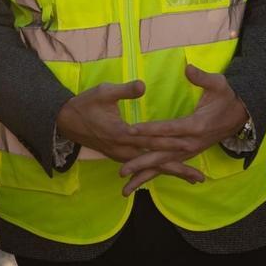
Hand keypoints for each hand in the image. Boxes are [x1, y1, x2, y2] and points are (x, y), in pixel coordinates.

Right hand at [55, 81, 203, 191]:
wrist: (66, 122)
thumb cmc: (86, 103)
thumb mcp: (104, 91)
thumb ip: (124, 90)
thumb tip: (143, 86)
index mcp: (121, 133)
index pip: (151, 138)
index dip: (170, 141)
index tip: (189, 144)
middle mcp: (123, 149)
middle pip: (155, 161)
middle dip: (178, 169)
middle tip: (199, 178)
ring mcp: (122, 156)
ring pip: (151, 167)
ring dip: (172, 172)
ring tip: (193, 179)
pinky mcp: (121, 157)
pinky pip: (143, 167)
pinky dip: (158, 171)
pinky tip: (171, 172)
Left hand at [118, 64, 248, 194]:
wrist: (241, 116)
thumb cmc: (227, 97)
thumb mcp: (218, 83)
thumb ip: (202, 77)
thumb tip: (188, 67)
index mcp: (196, 125)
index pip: (168, 129)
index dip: (149, 130)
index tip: (130, 131)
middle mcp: (191, 143)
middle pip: (162, 154)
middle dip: (141, 162)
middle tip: (122, 169)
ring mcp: (190, 151)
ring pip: (164, 166)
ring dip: (145, 176)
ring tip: (126, 188)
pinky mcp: (188, 154)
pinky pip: (169, 167)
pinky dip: (154, 175)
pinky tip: (140, 183)